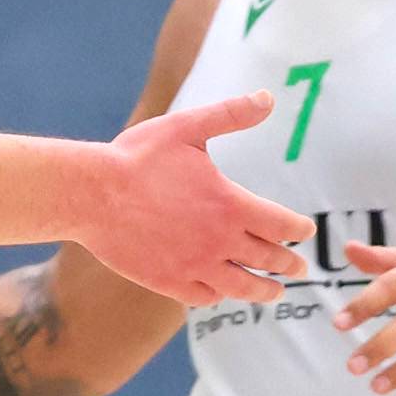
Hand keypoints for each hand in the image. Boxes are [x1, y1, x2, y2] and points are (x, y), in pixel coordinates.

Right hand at [79, 93, 298, 305]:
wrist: (91, 194)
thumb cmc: (137, 157)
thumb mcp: (187, 128)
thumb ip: (231, 115)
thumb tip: (268, 98)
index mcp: (231, 205)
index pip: (283, 225)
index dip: (298, 230)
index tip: (304, 231)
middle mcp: (220, 241)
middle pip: (269, 260)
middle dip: (289, 264)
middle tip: (298, 268)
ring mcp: (194, 265)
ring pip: (242, 287)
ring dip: (264, 291)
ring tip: (273, 293)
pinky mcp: (168, 281)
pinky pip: (204, 297)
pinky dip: (219, 296)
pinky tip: (221, 293)